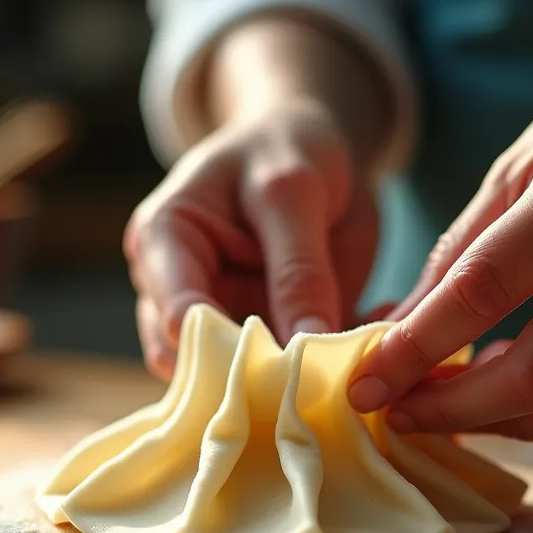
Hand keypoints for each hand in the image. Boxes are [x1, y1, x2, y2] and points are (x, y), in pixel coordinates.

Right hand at [126, 100, 379, 378]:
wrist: (311, 149)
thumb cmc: (287, 148)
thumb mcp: (295, 192)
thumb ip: (298, 268)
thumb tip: (304, 348)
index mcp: (163, 242)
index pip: (177, 317)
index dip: (224, 352)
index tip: (285, 367)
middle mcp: (175, 292)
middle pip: (197, 363)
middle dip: (256, 381)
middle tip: (323, 381)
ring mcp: (217, 321)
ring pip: (239, 381)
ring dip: (295, 384)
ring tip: (354, 362)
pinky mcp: (258, 340)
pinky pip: (286, 374)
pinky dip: (326, 372)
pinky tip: (368, 350)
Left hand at [349, 58, 532, 439]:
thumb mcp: (532, 156)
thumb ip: (467, 242)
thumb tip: (402, 324)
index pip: (479, 291)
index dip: (413, 349)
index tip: (364, 386)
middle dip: (452, 407)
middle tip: (401, 414)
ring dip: (509, 424)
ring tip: (459, 408)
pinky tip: (529, 390)